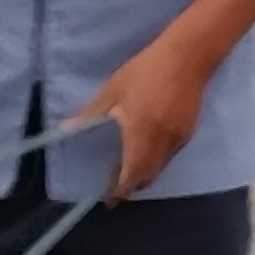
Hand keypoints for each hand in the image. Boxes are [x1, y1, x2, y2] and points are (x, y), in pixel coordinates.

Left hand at [74, 38, 220, 202]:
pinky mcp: (189, 132)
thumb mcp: (114, 90)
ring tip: (126, 166)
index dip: (120, 190)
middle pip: (147, 176)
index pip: (131, 174)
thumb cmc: (146, 70)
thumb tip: (65, 128)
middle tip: (113, 184)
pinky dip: (156, 160)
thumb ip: (91, 113)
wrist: (188, 56)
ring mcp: (179, 139)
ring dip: (144, 173)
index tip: (109, 199)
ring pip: (160, 167)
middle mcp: (163, 142)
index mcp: (142, 133)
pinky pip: (170, 156)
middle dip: (131, 185)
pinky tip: (145, 147)